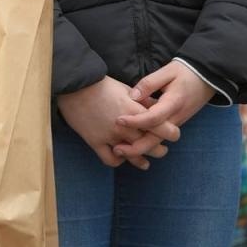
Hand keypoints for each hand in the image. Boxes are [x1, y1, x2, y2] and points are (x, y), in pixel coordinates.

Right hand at [56, 77, 179, 170]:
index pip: (162, 128)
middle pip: (151, 146)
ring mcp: (110, 136)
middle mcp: (125, 127)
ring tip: (145, 161)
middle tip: (160, 149)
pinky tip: (121, 157)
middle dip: (159, 150)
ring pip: (133, 156)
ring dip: (141, 160)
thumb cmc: (102, 85)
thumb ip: (143, 101)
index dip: (171, 133)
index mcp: (135, 111)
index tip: (172, 134)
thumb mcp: (126, 89)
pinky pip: (111, 160)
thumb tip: (157, 107)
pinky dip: (118, 161)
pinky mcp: (95, 141)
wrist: (75, 86)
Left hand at [113, 62, 214, 157]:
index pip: (152, 118)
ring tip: (120, 148)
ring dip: (140, 147)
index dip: (135, 121)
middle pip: (155, 140)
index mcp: (173, 104)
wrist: (207, 77)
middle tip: (116, 149)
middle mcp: (175, 118)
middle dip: (136, 148)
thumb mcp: (168, 71)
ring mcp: (176, 123)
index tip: (118, 120)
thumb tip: (132, 96)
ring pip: (157, 141)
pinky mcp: (174, 123)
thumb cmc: (186, 72)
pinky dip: (146, 141)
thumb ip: (149, 83)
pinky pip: (160, 136)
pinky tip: (131, 140)